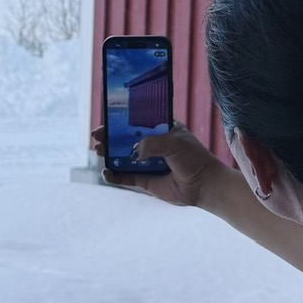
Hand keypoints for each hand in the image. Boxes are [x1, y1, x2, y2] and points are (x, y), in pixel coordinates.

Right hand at [91, 121, 222, 206]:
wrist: (204, 184)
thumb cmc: (194, 158)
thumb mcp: (174, 142)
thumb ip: (151, 143)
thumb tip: (133, 153)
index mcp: (161, 130)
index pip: (137, 122)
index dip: (121, 121)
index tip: (107, 118)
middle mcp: (153, 146)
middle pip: (125, 140)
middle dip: (110, 138)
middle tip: (97, 137)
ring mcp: (148, 164)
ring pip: (122, 158)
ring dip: (109, 155)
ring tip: (99, 152)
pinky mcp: (146, 181)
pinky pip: (126, 178)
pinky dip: (114, 176)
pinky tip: (106, 172)